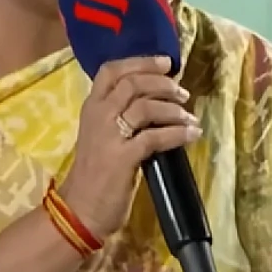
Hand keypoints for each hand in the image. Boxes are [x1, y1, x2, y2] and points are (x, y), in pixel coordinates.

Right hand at [56, 55, 201, 238]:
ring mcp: (109, 135)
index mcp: (91, 107)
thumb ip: (119, 115)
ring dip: (173, 109)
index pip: (111, 70)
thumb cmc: (93, 173)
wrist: (80, 209)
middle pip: (132, 83)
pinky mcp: (123, 158)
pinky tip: (191, 134)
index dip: (141, 62)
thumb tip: (155, 101)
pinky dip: (177, 133)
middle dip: (162, 83)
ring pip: (145, 106)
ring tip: (189, 116)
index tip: (165, 63)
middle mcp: (98, 115)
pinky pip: (155, 137)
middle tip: (182, 92)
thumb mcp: (101, 135)